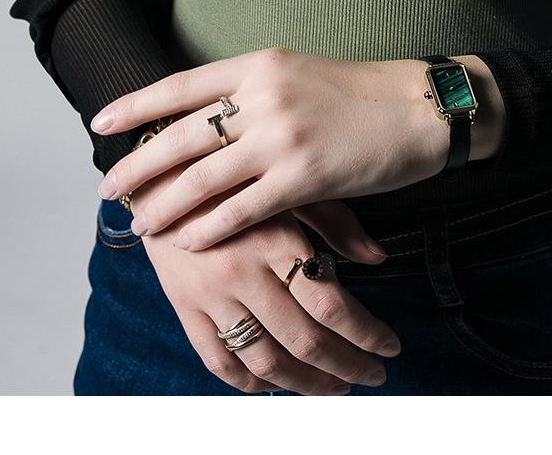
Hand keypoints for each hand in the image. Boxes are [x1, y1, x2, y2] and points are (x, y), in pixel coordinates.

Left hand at [93, 47, 454, 248]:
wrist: (417, 108)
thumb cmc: (358, 94)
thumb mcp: (298, 74)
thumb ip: (252, 91)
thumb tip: (204, 117)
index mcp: (259, 64)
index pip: (182, 85)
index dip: (137, 104)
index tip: (101, 121)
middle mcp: (264, 95)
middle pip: (182, 135)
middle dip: (139, 164)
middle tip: (108, 189)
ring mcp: (283, 136)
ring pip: (203, 177)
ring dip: (164, 204)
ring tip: (138, 223)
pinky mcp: (304, 177)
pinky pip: (242, 209)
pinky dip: (209, 228)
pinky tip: (188, 241)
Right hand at [132, 162, 400, 394]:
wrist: (161, 165)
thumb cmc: (237, 168)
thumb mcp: (288, 179)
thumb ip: (334, 220)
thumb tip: (378, 257)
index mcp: (275, 235)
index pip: (329, 303)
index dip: (365, 334)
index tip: (389, 348)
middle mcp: (242, 269)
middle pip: (303, 339)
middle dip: (347, 366)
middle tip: (373, 375)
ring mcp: (210, 293)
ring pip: (265, 359)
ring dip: (306, 383)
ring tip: (334, 387)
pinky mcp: (184, 306)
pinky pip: (218, 360)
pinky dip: (251, 382)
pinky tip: (276, 385)